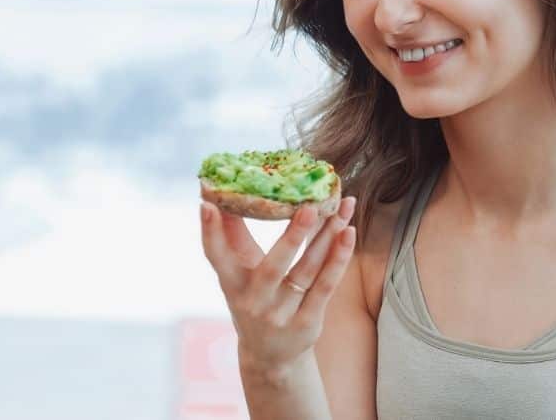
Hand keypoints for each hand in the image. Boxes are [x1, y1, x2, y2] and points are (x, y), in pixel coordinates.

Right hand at [200, 195, 356, 371]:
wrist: (271, 358)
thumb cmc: (254, 301)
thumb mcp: (238, 277)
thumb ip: (232, 238)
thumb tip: (221, 197)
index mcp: (232, 286)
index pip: (216, 257)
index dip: (209, 232)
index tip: (207, 205)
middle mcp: (255, 302)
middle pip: (273, 266)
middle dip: (292, 236)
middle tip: (309, 207)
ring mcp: (282, 314)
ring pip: (308, 270)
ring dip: (327, 238)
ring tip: (342, 208)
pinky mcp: (308, 322)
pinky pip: (326, 286)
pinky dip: (338, 259)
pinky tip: (348, 233)